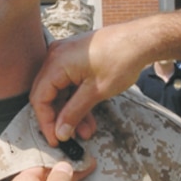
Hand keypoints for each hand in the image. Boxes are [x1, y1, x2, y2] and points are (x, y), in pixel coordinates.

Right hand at [31, 28, 142, 145]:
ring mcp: (65, 56)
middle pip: (46, 95)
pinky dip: (76, 100)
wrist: (141, 40)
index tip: (56, 140)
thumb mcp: (96, 91)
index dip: (46, 122)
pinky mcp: (75, 59)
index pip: (40, 98)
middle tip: (70, 137)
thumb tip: (61, 132)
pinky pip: (68, 83)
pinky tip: (87, 117)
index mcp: (56, 63)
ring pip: (59, 91)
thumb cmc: (121, 59)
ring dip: (70, 112)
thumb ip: (74, 113)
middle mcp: (55, 57)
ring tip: (86, 130)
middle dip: (59, 118)